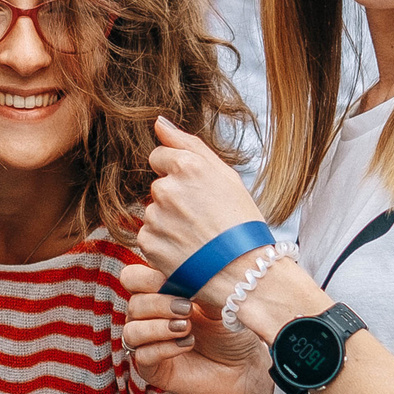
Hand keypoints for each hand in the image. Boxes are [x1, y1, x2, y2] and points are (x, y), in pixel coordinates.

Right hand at [118, 267, 267, 393]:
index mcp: (158, 293)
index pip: (133, 278)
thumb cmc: (231, 328)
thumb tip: (183, 270)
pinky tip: (187, 344)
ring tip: (187, 328)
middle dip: (159, 304)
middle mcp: (148, 317)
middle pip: (133, 304)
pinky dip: (164, 348)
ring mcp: (148, 344)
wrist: (243, 365)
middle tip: (188, 309)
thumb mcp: (218, 301)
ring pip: (131, 331)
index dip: (147, 278)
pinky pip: (142, 356)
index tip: (174, 282)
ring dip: (158, 327)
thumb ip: (198, 284)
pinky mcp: (152, 369)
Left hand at [134, 118, 264, 306]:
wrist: (245, 272)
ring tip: (197, 238)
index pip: (160, 157)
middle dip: (174, 199)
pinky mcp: (148, 242)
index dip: (179, 175)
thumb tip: (158, 122)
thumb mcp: (226, 176)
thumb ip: (189, 144)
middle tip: (202, 219)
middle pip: (158, 186)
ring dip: (168, 222)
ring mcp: (154, 216)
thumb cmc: (242, 223)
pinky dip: (163, 244)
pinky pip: (148, 235)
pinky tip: (186, 252)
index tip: (197, 193)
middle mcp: (166, 188)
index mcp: (187, 166)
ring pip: (153, 212)